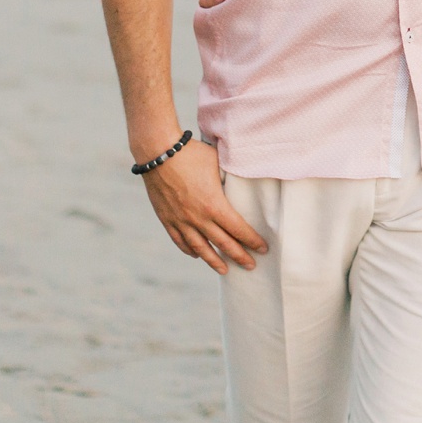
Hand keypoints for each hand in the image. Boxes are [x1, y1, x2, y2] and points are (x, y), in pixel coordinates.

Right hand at [140, 137, 267, 272]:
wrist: (159, 152)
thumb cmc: (192, 154)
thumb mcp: (218, 163)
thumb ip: (231, 178)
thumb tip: (245, 180)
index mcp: (214, 205)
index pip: (238, 229)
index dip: (252, 240)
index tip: (263, 249)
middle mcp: (198, 218)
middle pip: (223, 244)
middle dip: (239, 256)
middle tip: (251, 266)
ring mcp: (181, 221)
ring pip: (200, 248)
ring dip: (214, 261)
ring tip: (225, 270)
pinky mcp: (166, 219)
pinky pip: (180, 240)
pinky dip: (189, 250)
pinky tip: (197, 255)